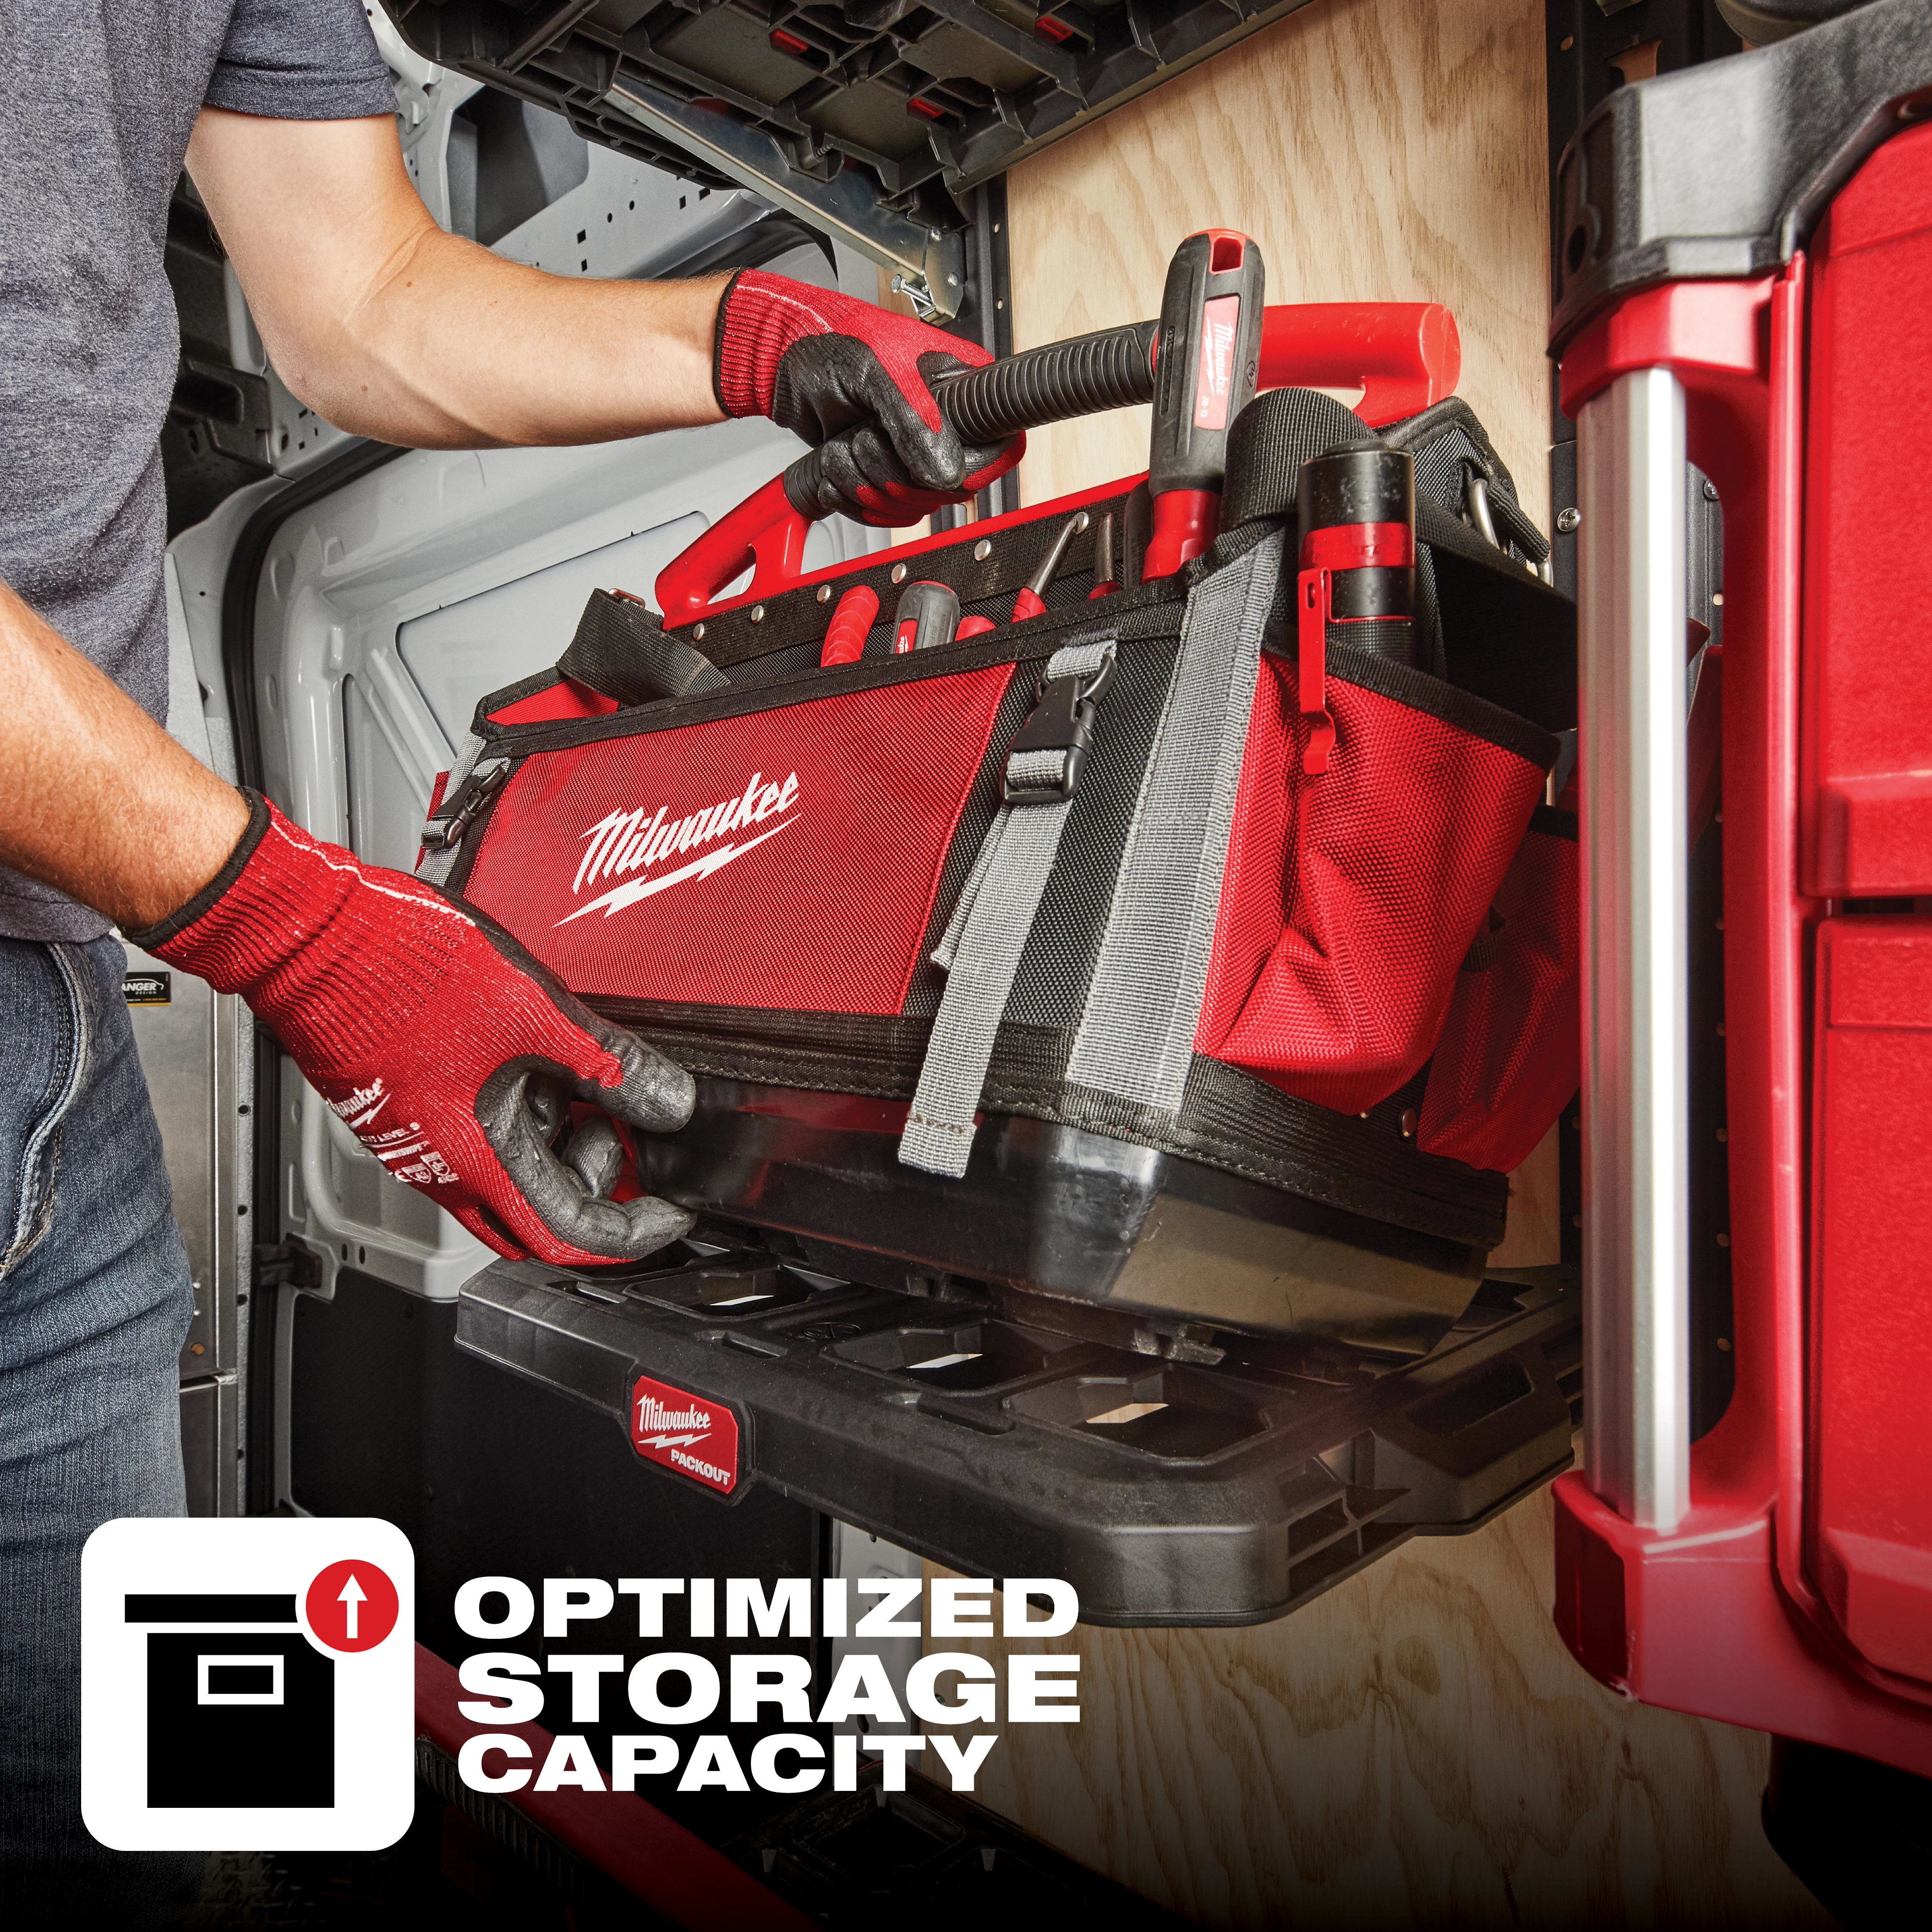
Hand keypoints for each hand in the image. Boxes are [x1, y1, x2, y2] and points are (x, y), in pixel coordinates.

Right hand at [130, 793, 695, 1265]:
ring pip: (509, 1171)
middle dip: (597, 1187)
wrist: (311, 929)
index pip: (567, 1237)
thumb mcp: (538, 1012)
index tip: (671, 1213)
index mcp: (474, 1159)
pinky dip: (526, 1112)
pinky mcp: (405, 1101)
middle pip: (538, 1214)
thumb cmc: (402, 966)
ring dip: (560, 1140)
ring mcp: (418, 1135)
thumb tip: (669, 1101)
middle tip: (631, 1133)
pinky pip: (480, 1131)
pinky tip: (543, 1060)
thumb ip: (611, 1066)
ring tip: (589, 1080)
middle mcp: (439, 1165)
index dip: (632, 1233)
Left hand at [713, 270, 1023, 525]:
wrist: (780, 359)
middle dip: (896, 475)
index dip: (972, 468)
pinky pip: (883, 513)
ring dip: (866, 484)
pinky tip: (837, 465)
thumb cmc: (828, 340)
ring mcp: (913, 453)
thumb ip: (913, 418)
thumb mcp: (876, 370)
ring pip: (913, 506)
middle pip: (951, 490)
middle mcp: (944, 424)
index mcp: (962, 387)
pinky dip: (851, 496)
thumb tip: (945, 472)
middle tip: (866, 439)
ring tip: (845, 444)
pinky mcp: (884, 474)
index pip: (1001, 448)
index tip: (931, 465)